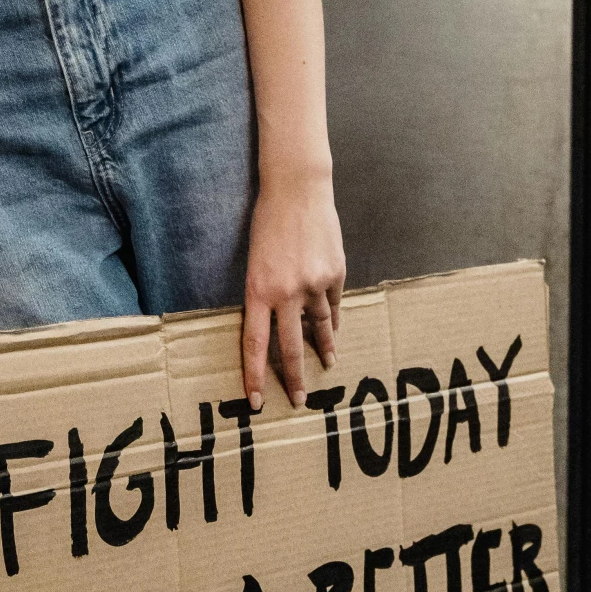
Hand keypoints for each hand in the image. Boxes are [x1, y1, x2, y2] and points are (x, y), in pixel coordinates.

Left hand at [241, 174, 345, 411]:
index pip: (254, 345)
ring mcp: (314, 284)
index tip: (257, 401)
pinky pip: (334, 306)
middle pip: (290, 347)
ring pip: (319, 328)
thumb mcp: (256, 261)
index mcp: (258, 290)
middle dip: (295, 378)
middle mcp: (286, 293)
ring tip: (327, 366)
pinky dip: (334, 321)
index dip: (255, 376)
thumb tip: (277, 323)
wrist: (298, 190)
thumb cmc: (268, 222)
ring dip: (322, 350)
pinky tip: (334, 333)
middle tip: (300, 400)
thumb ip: (265, 293)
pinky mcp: (335, 273)